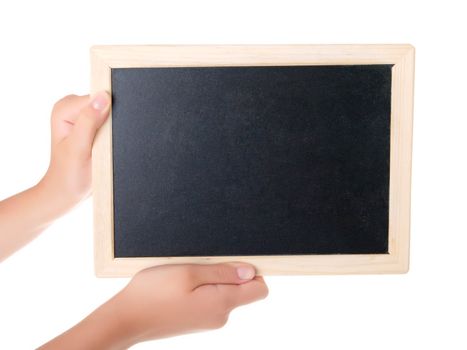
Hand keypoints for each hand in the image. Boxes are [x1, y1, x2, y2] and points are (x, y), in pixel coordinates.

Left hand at [0, 92, 109, 260]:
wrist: (68, 192)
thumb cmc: (70, 175)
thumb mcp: (79, 148)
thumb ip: (89, 120)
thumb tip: (103, 96)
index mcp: (64, 109)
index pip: (96, 98)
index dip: (108, 112)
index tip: (105, 134)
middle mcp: (72, 108)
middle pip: (105, 103)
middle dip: (111, 121)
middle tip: (103, 144)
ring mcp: (83, 116)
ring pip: (110, 112)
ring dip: (114, 129)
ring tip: (103, 147)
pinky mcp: (92, 125)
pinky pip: (111, 121)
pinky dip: (114, 133)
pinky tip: (106, 146)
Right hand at [40, 263, 268, 348]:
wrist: (126, 319)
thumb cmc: (153, 293)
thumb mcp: (189, 273)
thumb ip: (223, 272)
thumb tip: (251, 271)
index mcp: (222, 303)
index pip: (260, 289)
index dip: (256, 271)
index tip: (239, 257)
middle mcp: (221, 316)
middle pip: (243, 289)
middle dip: (231, 272)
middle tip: (203, 262)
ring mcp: (209, 320)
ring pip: (225, 292)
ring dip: (213, 278)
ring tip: (188, 273)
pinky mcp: (198, 320)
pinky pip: (212, 299)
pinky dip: (203, 288)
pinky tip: (182, 283)